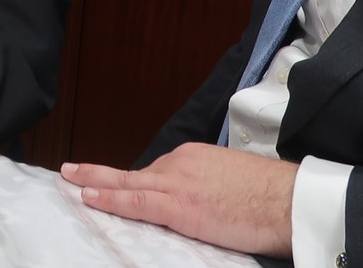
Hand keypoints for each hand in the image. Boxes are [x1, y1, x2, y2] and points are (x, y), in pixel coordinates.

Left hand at [60, 143, 296, 257]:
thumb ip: (208, 184)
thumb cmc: (273, 198)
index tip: (114, 182)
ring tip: (70, 181)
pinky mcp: (179, 206)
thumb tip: (200, 199)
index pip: (158, 171)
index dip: (133, 180)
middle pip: (136, 173)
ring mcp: (177, 183)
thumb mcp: (233, 179)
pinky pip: (135, 201)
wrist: (292, 202)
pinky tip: (88, 197)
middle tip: (71, 171)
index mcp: (195, 157)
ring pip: (127, 183)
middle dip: (101, 174)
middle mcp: (180, 163)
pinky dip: (109, 198)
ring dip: (96, 182)